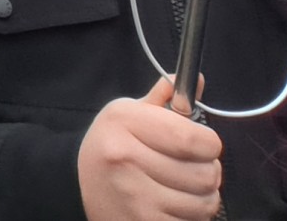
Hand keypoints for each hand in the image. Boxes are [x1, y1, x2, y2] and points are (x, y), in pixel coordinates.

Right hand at [78, 80, 221, 220]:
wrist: (77, 185)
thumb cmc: (109, 147)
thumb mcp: (127, 113)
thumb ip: (164, 98)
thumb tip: (196, 80)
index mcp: (124, 121)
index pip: (194, 139)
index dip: (209, 144)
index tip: (202, 145)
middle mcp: (125, 157)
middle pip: (206, 174)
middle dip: (207, 171)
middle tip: (190, 168)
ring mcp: (134, 195)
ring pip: (205, 202)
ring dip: (201, 197)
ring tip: (181, 188)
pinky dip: (191, 216)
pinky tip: (172, 205)